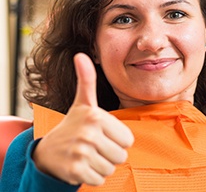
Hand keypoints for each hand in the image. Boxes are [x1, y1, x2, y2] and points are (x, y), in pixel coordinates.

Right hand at [33, 53, 133, 185]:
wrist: (49, 150)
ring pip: (111, 168)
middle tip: (94, 145)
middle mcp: (88, 133)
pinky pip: (100, 179)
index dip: (117, 139)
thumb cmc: (73, 124)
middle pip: (121, 155)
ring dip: (102, 164)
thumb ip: (86, 79)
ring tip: (87, 154)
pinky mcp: (75, 171)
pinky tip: (81, 164)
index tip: (102, 133)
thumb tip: (80, 55)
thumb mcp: (83, 102)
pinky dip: (93, 175)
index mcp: (96, 116)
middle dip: (110, 153)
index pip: (128, 140)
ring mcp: (80, 153)